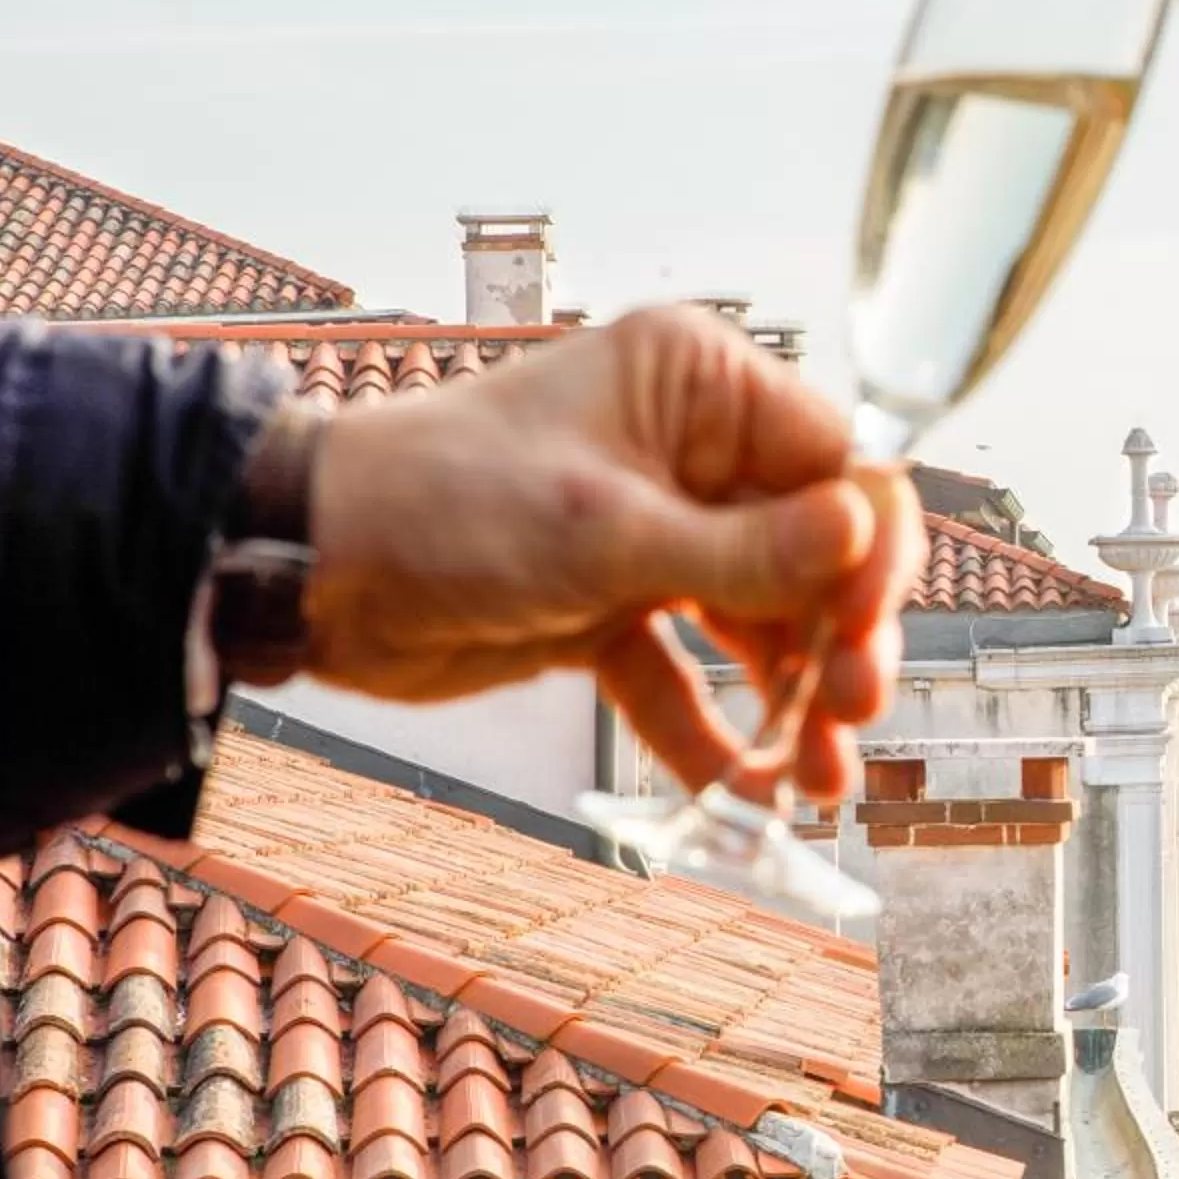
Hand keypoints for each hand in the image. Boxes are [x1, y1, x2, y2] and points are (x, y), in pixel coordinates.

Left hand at [303, 306, 923, 800]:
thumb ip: (746, 551)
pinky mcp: (617, 604)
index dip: (872, 555)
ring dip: (794, 703)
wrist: (306, 569)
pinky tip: (743, 790)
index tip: (869, 636)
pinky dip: (713, 731)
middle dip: (842, 642)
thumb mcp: (607, 535)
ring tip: (816, 781)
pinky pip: (690, 673)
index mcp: (702, 387)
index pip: (842, 466)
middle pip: (818, 555)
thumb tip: (867, 534)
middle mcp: (694, 451)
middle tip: (853, 717)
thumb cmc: (444, 508)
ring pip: (765, 623)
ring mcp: (660, 531)